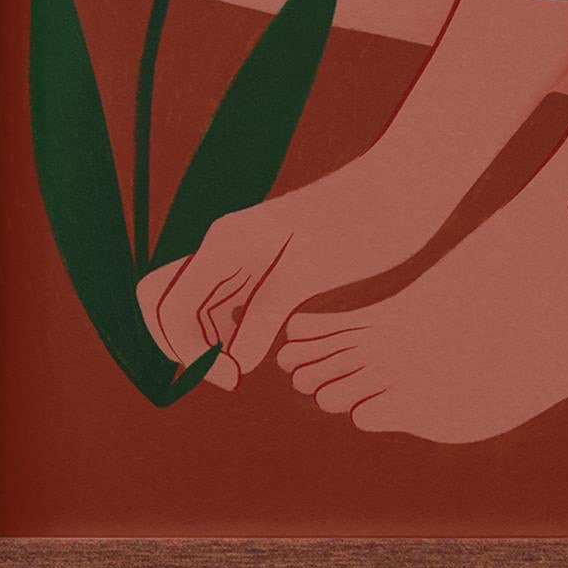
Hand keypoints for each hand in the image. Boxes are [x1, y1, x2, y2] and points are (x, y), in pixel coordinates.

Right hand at [135, 181, 372, 391]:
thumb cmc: (362, 223)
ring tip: (243, 371)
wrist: (399, 189)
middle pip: (168, 304)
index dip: (187, 350)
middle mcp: (225, 245)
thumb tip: (234, 364)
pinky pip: (225, 303)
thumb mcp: (313, 270)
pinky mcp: (265, 265)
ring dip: (204, 343)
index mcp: (227, 241)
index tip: (233, 377)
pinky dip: (228, 332)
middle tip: (231, 378)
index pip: (170, 305)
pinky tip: (257, 350)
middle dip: (183, 347)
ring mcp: (243, 254)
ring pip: (194, 306)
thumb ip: (267, 313)